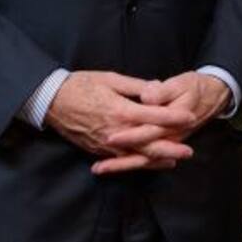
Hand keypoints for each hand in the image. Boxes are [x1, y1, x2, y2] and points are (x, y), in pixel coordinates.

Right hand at [44, 71, 195, 173]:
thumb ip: (136, 86)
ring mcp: (106, 144)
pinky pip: (120, 160)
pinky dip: (136, 163)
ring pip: (136, 156)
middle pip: (148, 144)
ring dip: (156, 159)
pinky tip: (148, 163)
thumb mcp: (111, 78)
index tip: (190, 116)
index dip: (173, 117)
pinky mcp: (97, 150)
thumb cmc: (81, 85)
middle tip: (189, 150)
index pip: (154, 116)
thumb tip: (157, 88)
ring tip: (174, 161)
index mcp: (120, 110)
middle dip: (170, 148)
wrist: (51, 101)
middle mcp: (115, 131)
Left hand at [101, 72, 230, 172]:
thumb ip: (163, 91)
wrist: (214, 96)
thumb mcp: (181, 83)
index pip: (147, 132)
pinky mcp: (166, 143)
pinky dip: (130, 163)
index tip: (110, 138)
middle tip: (98, 167)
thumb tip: (147, 97)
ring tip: (98, 170)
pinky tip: (112, 165)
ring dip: (121, 165)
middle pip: (143, 153)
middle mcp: (170, 137)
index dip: (129, 135)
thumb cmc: (194, 87)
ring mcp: (168, 143)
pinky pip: (147, 158)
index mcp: (171, 121)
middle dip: (120, 161)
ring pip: (143, 160)